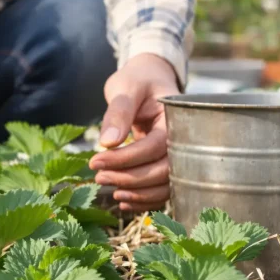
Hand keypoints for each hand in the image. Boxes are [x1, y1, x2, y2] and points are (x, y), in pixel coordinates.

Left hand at [89, 53, 179, 211]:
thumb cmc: (138, 80)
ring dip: (138, 193)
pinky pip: (163, 188)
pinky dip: (146, 199)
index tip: (96, 161)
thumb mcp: (125, 87)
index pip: (155, 146)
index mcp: (176, 119)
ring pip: (166, 184)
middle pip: (164, 170)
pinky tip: (123, 200)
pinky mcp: (169, 163)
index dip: (125, 158)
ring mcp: (179, 154)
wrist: (150, 79)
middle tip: (99, 178)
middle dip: (130, 179)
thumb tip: (108, 143)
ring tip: (111, 192)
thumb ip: (118, 112)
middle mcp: (183, 140)